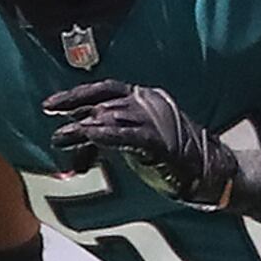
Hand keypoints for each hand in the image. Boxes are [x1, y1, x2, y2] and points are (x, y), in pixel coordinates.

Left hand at [45, 79, 231, 202]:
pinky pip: (130, 136)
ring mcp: (157, 121)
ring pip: (112, 118)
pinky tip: (90, 138)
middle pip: (103, 103)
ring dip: (82, 128)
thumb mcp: (133, 141)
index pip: (105, 89)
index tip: (50, 104)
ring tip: (60, 137)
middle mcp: (149, 103)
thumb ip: (108, 135)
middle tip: (48, 112)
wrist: (211, 171)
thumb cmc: (169, 159)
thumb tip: (77, 139)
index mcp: (144, 98)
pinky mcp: (162, 143)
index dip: (77, 94)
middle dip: (74, 110)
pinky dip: (108, 136)